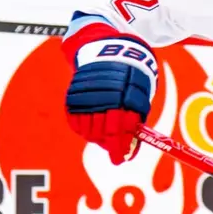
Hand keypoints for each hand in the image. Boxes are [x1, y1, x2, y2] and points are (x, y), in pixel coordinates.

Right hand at [64, 36, 156, 163]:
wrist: (109, 54)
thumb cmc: (130, 82)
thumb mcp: (139, 99)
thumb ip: (134, 125)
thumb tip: (130, 153)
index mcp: (125, 96)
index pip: (120, 128)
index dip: (119, 147)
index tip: (119, 159)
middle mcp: (105, 96)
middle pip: (102, 131)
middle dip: (108, 144)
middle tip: (113, 149)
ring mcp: (87, 95)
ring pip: (87, 129)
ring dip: (96, 137)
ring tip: (103, 136)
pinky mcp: (73, 95)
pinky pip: (75, 121)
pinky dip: (82, 128)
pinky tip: (90, 127)